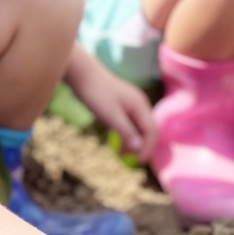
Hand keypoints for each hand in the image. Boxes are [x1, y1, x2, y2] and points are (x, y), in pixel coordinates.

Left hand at [65, 46, 156, 161]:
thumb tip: (139, 147)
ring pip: (138, 125)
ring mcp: (130, 101)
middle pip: (148, 129)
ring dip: (133, 140)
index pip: (151, 131)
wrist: (81, 72)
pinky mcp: (121, 101)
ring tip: (121, 153)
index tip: (137, 162)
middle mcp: (139, 103)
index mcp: (140, 106)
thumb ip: (126, 132)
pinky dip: (126, 132)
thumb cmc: (96, 94)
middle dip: (142, 146)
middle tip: (131, 160)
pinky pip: (129, 120)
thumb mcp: (110, 116)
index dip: (147, 148)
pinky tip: (116, 138)